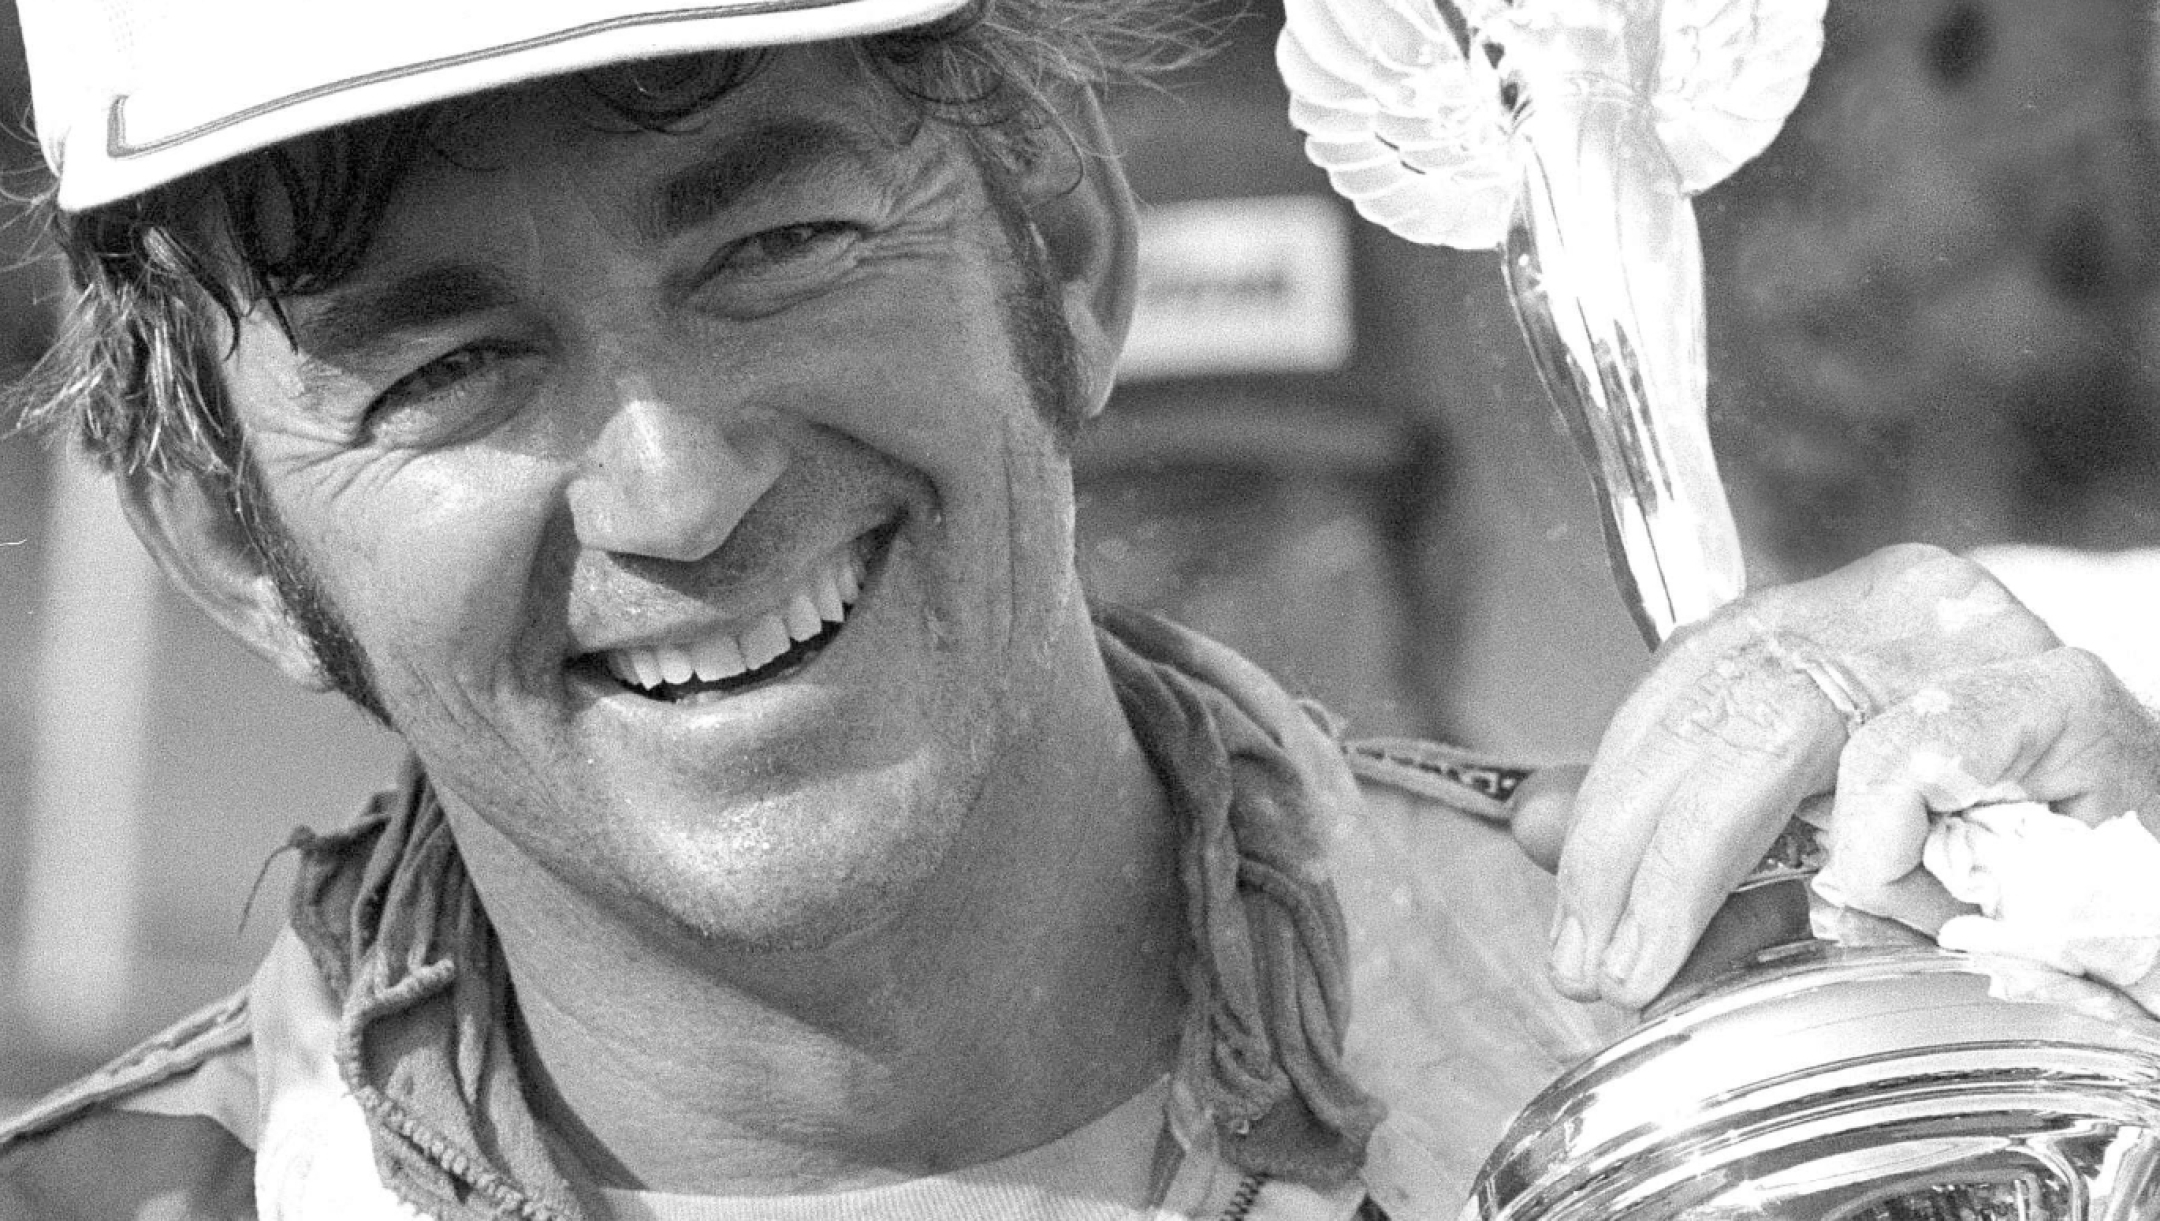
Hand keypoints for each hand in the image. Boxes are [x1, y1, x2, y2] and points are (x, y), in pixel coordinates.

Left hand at [1510, 543, 2159, 1007]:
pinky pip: (1912, 752)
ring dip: (1701, 866)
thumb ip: (1682, 834)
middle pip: (1718, 705)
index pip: (1686, 677)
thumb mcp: (1811, 850)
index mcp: (1841, 613)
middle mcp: (1906, 601)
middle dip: (1630, 850)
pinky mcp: (2058, 695)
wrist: (2144, 902)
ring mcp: (1984, 638)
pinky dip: (1870, 840)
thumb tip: (1530, 820)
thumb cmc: (1992, 873)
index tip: (1567, 905)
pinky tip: (1857, 900)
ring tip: (1658, 963)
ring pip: (1786, 728)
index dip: (1610, 796)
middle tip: (1596, 962)